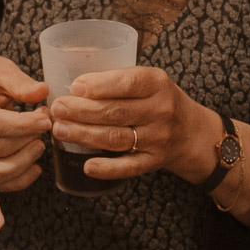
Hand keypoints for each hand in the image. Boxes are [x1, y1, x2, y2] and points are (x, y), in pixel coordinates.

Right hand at [0, 52, 52, 191]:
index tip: (45, 120)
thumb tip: (42, 92)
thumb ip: (20, 82)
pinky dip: (20, 180)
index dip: (22, 125)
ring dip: (25, 160)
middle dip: (28, 138)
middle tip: (47, 122)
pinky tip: (36, 167)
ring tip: (40, 143)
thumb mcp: (1, 70)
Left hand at [48, 65, 215, 182]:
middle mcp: (160, 110)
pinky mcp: (154, 162)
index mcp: (158, 83)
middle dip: (82, 111)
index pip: (129, 82)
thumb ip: (119, 80)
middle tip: (57, 109)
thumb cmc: (160, 100)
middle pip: (116, 111)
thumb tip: (74, 85)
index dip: (100, 85)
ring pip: (117, 138)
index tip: (75, 86)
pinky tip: (87, 166)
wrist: (193, 132)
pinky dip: (107, 168)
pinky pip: (129, 167)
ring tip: (60, 130)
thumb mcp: (150, 81)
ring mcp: (158, 138)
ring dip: (85, 135)